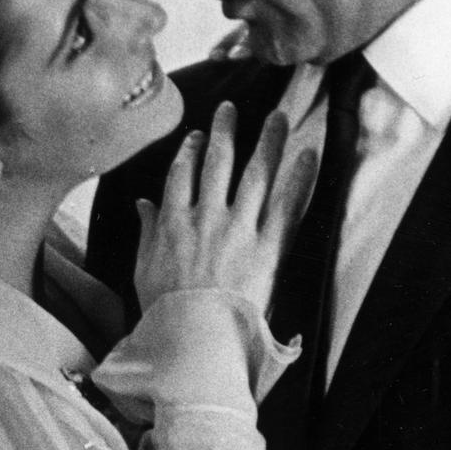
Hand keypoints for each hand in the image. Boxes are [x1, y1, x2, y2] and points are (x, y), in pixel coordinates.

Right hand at [133, 100, 316, 317]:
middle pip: (217, 163)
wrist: (193, 340)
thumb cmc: (166, 314)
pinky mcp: (267, 249)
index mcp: (173, 224)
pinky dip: (298, 179)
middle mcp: (206, 218)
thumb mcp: (144, 271)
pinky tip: (308, 154)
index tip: (195, 136)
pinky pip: (286, 206)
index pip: (181, 175)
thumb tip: (142, 204)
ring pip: (255, 174)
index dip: (189, 152)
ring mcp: (238, 231)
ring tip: (277, 117)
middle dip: (225, 132)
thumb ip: (146, 232)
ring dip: (267, 141)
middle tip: (231, 108)